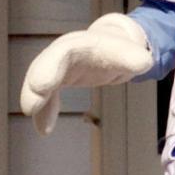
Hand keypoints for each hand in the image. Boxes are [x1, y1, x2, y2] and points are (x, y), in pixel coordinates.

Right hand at [20, 12, 153, 135]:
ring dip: (37, 102)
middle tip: (30, 107)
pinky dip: (44, 112)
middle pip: (44, 65)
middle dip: (36, 84)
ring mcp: (58, 67)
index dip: (50, 68)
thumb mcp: (132, 52)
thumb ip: (135, 57)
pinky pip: (47, 96)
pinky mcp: (58, 80)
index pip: (63, 52)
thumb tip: (145, 62)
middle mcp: (65, 54)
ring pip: (40, 81)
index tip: (41, 87)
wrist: (115, 46)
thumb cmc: (124, 49)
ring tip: (41, 127)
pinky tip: (44, 130)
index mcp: (83, 44)